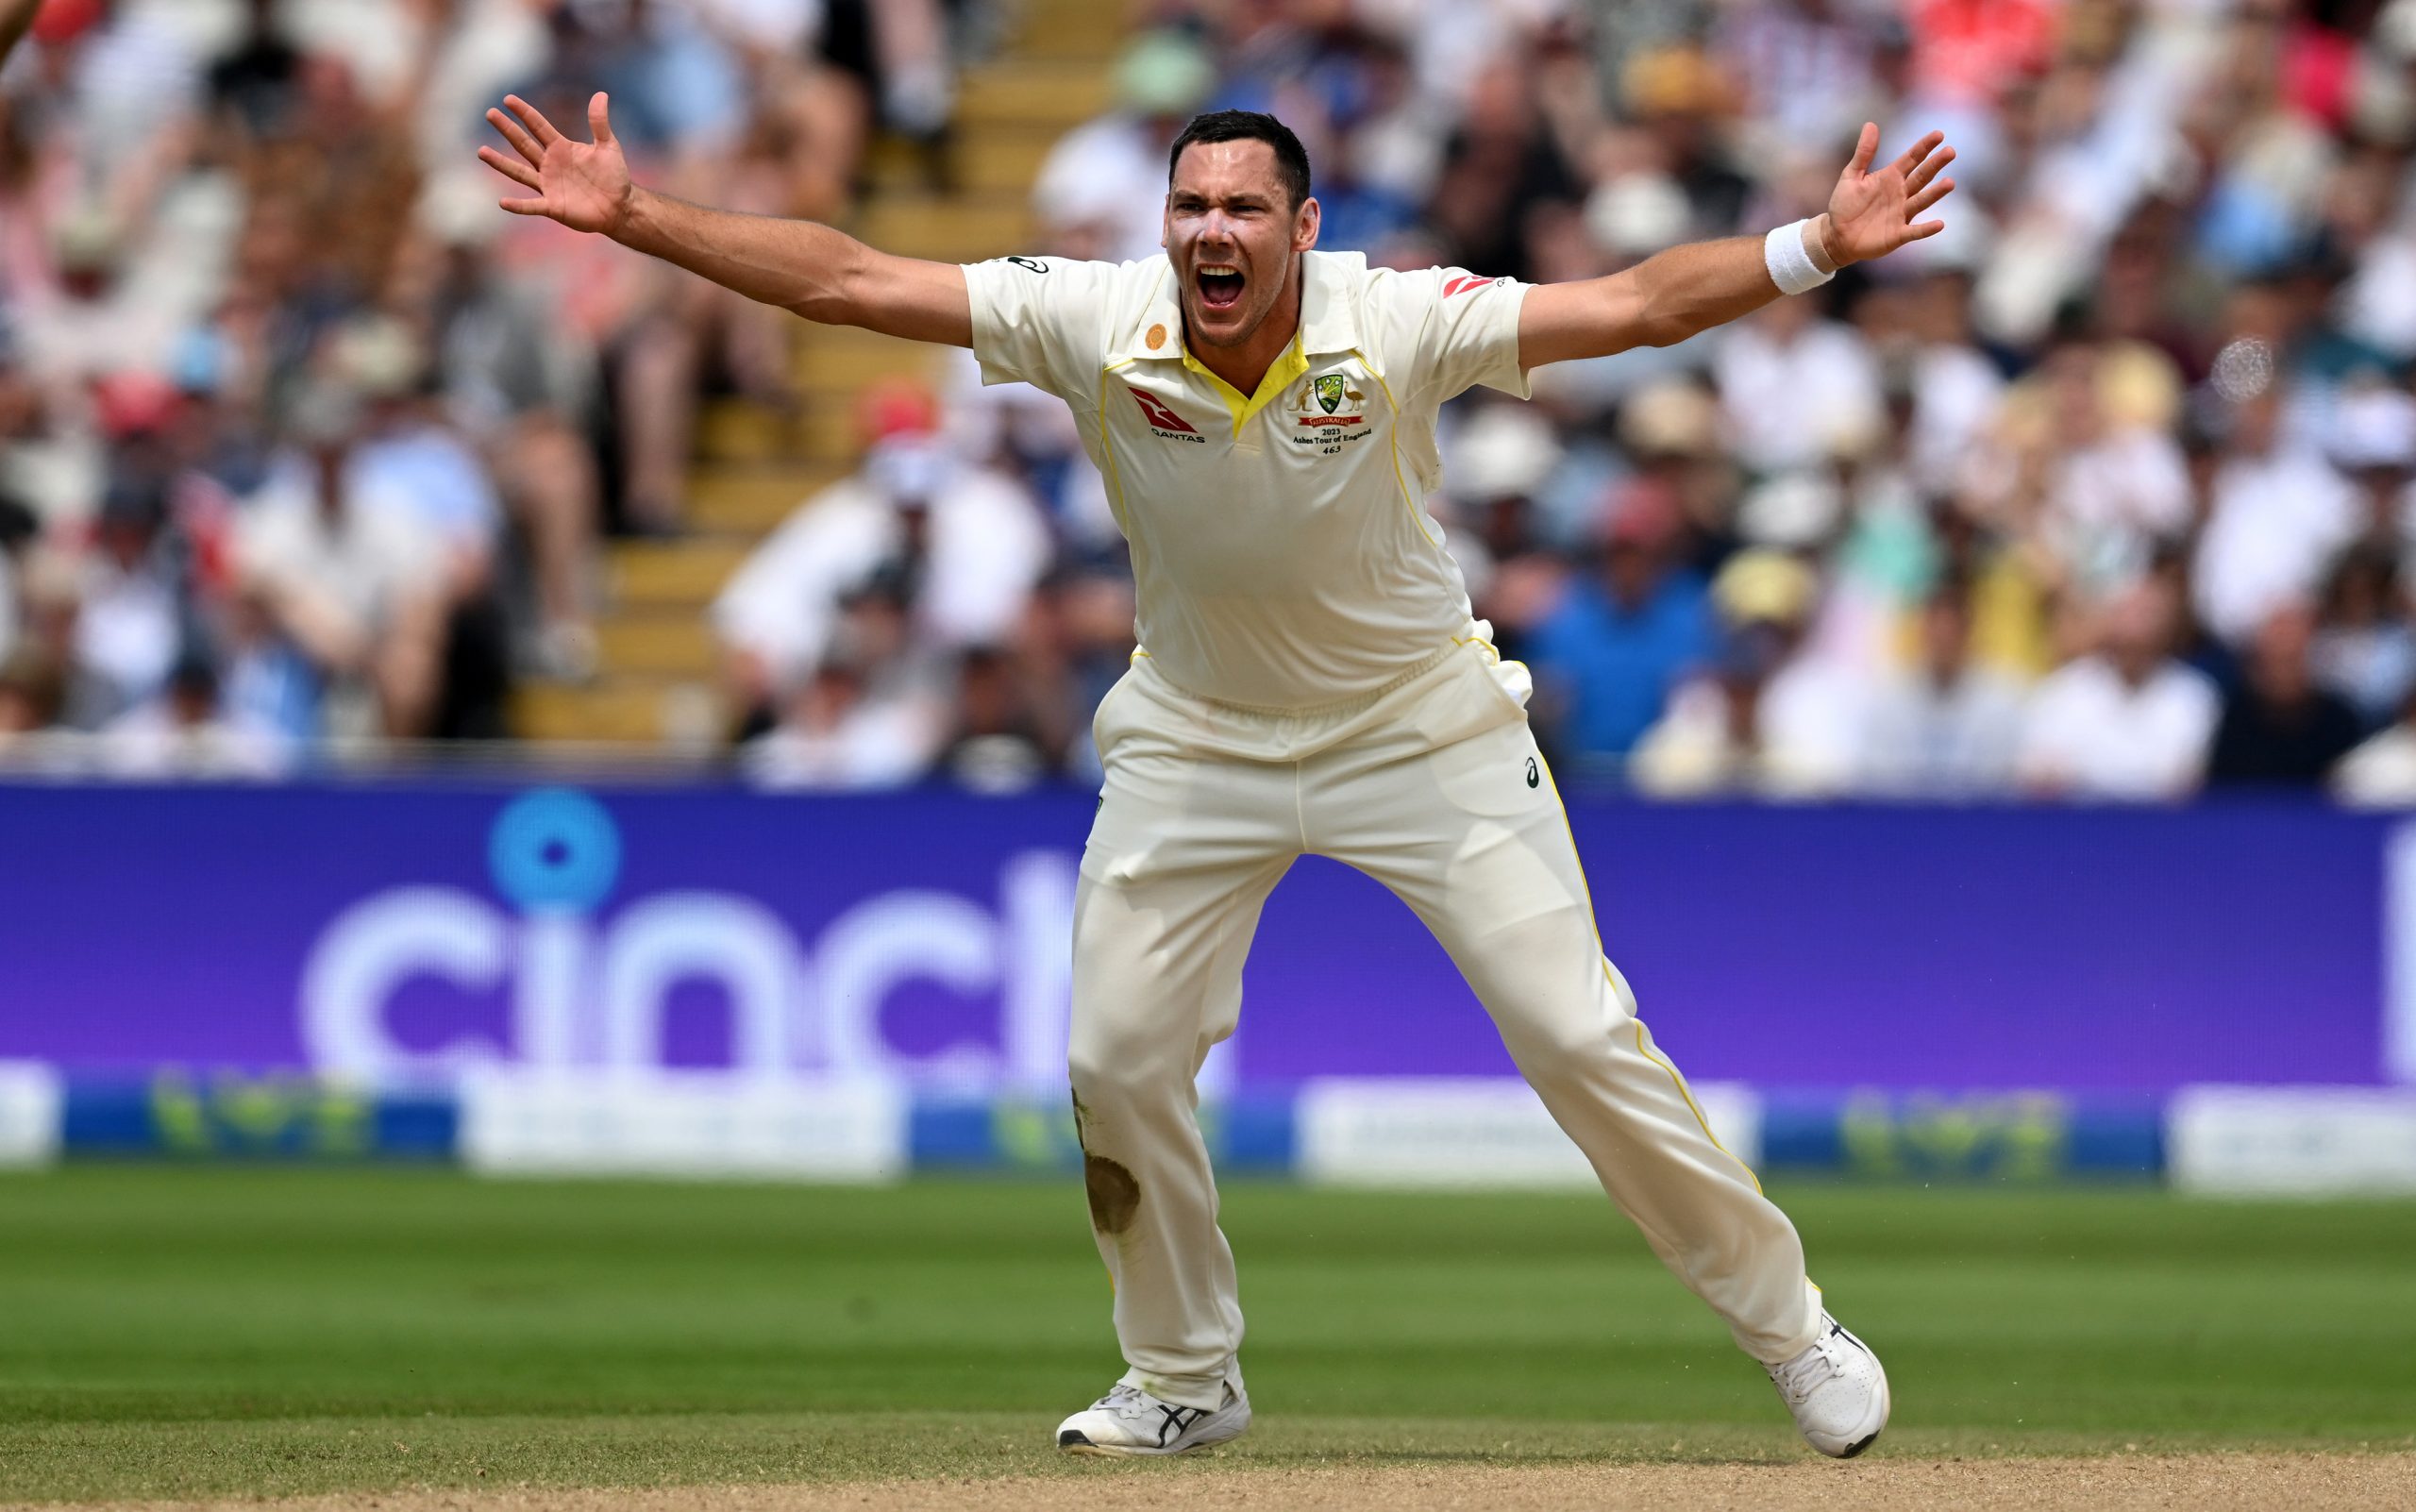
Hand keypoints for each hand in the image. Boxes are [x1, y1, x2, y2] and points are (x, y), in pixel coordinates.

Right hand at [479, 93, 632, 234]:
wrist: (620, 207)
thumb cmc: (614, 177)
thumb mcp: (608, 146)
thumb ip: (600, 123)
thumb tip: (601, 95)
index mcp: (561, 148)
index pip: (538, 126)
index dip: (525, 113)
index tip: (508, 99)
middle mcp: (549, 164)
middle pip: (523, 144)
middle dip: (507, 129)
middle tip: (490, 113)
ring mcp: (548, 185)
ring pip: (519, 172)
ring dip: (501, 163)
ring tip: (481, 152)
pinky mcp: (553, 206)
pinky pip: (531, 206)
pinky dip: (518, 206)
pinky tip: (502, 202)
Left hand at [1817, 123, 1955, 267]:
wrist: (1837, 236)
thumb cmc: (1845, 205)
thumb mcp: (1851, 176)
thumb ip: (1863, 153)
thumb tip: (1871, 124)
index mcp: (1891, 176)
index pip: (1912, 158)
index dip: (1924, 146)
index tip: (1939, 135)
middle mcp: (1901, 193)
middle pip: (1922, 176)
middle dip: (1935, 164)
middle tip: (1950, 152)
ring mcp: (1901, 214)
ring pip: (1921, 201)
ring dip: (1935, 193)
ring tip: (1949, 183)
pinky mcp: (1898, 235)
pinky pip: (1915, 231)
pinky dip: (1926, 229)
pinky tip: (1939, 224)